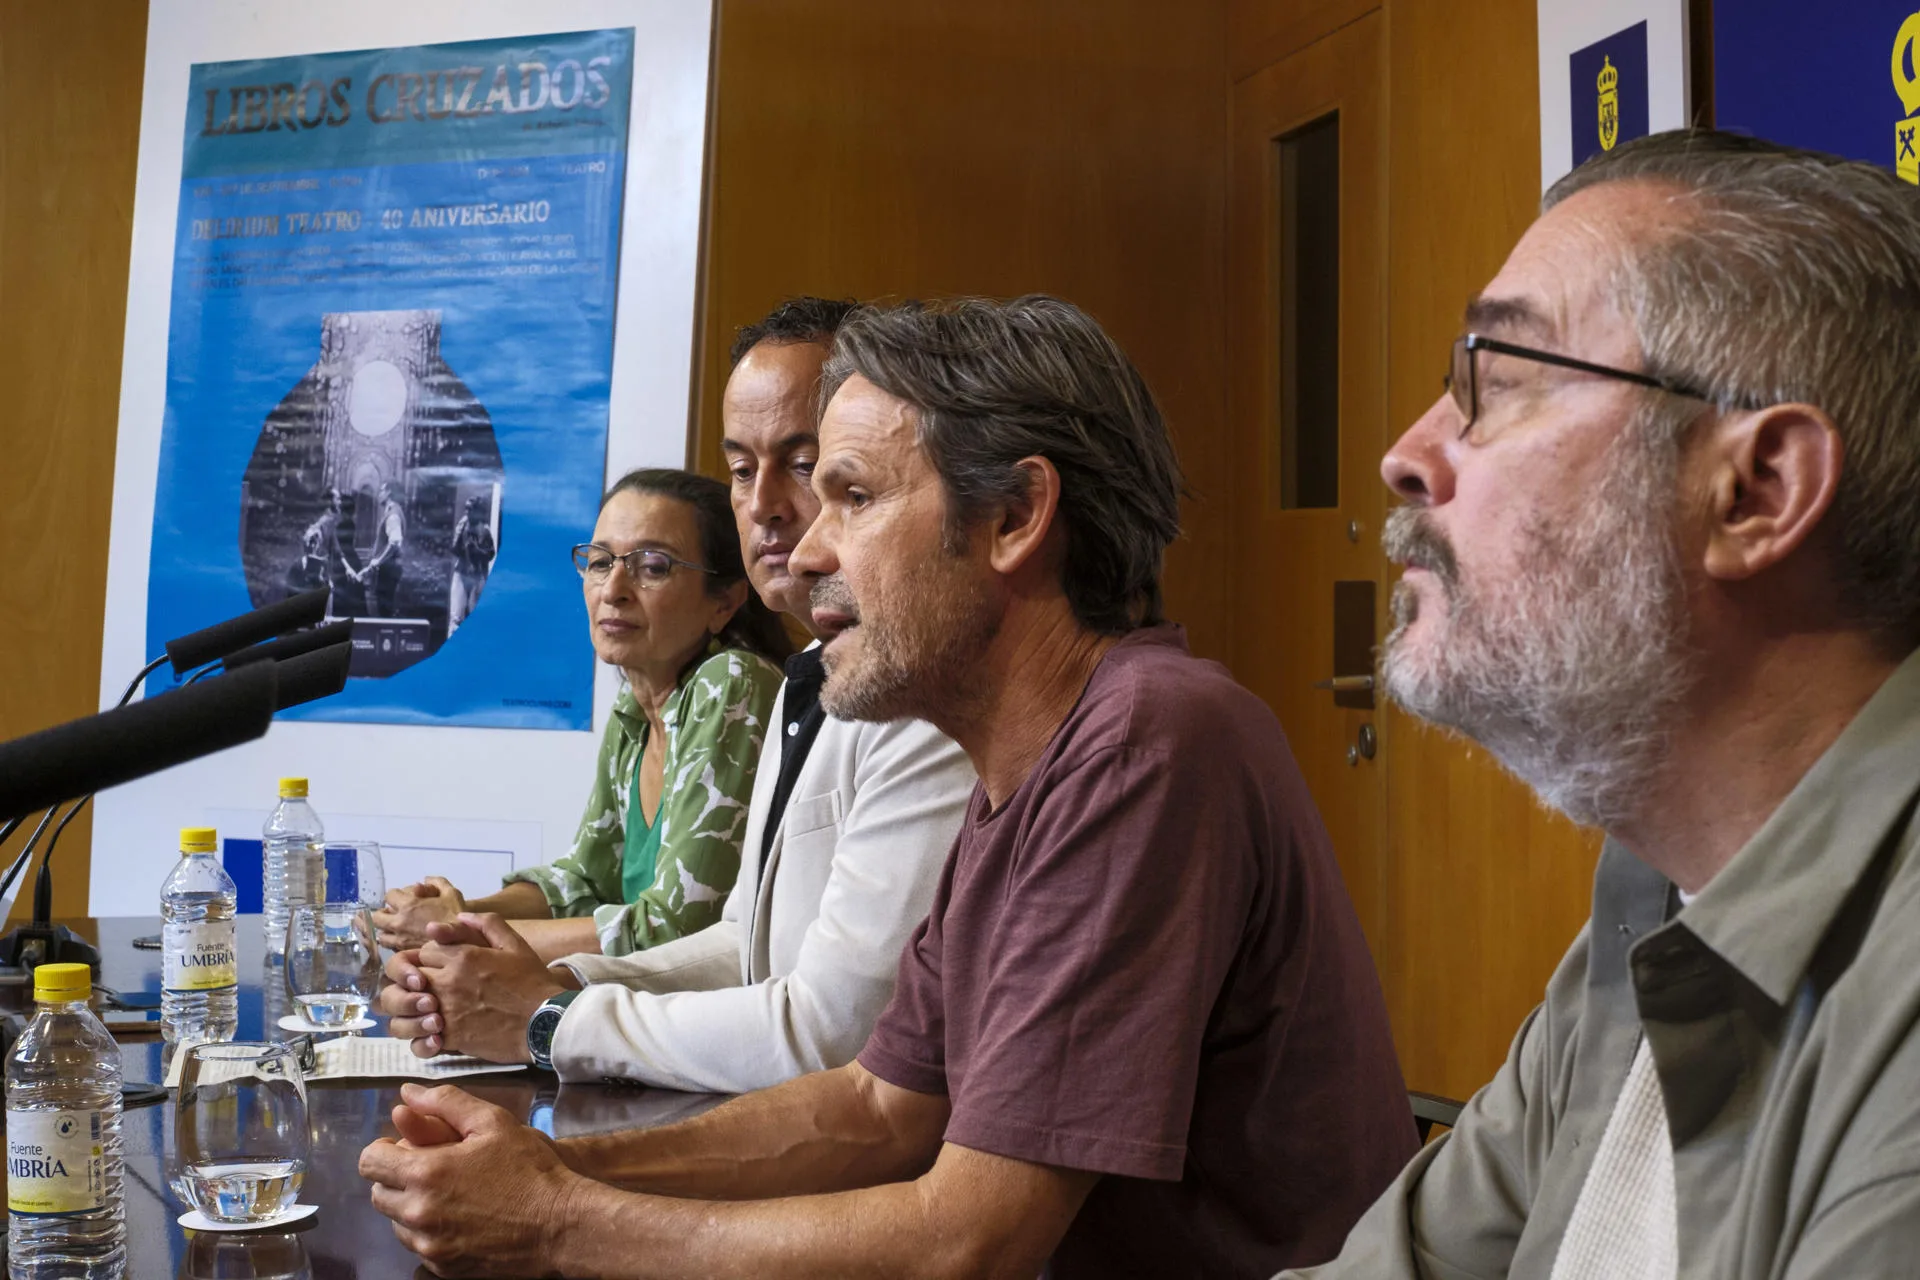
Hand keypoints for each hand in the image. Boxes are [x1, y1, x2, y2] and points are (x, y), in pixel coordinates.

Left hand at [361, 1084, 583, 1276]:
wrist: (560, 1226)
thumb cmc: (530, 1169)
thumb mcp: (493, 1122)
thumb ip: (446, 1103)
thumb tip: (407, 1093)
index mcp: (426, 1173)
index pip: (369, 1162)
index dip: (384, 1149)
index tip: (406, 1148)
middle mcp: (419, 1213)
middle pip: (378, 1194)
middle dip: (397, 1178)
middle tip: (434, 1169)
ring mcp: (429, 1246)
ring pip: (396, 1223)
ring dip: (411, 1207)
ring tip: (450, 1195)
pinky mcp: (443, 1269)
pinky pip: (419, 1247)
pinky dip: (430, 1232)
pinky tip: (462, 1219)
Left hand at [373, 877, 465, 950]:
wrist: (461, 941)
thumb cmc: (456, 916)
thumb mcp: (452, 892)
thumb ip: (437, 882)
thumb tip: (424, 880)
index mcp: (408, 905)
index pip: (389, 895)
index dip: (395, 895)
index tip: (402, 898)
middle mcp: (398, 922)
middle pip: (377, 917)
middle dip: (383, 914)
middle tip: (394, 914)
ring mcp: (399, 940)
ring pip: (380, 935)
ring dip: (386, 930)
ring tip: (396, 930)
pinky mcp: (404, 953)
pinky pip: (390, 948)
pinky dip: (393, 943)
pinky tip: (403, 941)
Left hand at [388, 913, 571, 1063]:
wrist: (544, 1022)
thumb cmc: (532, 982)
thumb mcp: (515, 944)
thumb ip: (488, 924)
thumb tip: (462, 915)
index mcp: (463, 957)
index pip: (424, 950)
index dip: (430, 956)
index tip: (442, 964)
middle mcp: (448, 981)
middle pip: (410, 975)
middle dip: (417, 978)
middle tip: (431, 984)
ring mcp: (446, 1010)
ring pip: (408, 1006)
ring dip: (414, 1005)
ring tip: (428, 1008)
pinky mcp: (450, 1036)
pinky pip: (419, 1036)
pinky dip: (422, 1034)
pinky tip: (434, 1031)